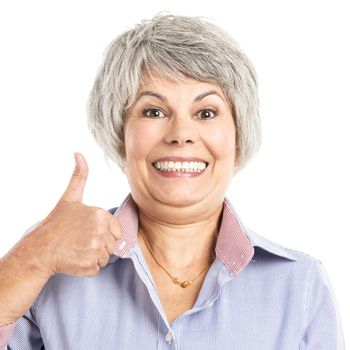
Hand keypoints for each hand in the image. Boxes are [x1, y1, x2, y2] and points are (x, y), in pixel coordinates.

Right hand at [21, 152, 121, 277]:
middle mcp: (101, 232)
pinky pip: (98, 268)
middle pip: (112, 244)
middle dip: (100, 244)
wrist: (40, 249)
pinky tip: (76, 258)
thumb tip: (78, 154)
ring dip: (95, 256)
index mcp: (101, 215)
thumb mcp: (70, 197)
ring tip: (78, 249)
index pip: (116, 230)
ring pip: (106, 257)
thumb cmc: (56, 223)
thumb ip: (79, 176)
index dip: (104, 232)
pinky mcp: (89, 265)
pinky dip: (89, 266)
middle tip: (81, 240)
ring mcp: (95, 249)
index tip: (88, 231)